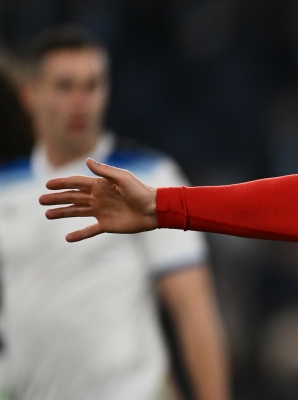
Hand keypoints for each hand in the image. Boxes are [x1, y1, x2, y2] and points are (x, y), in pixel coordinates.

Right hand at [39, 158, 157, 241]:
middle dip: (56, 198)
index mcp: (100, 186)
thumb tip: (86, 161)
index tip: (47, 184)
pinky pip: (90, 230)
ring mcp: (101, 212)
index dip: (62, 183)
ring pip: (77, 212)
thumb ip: (104, 171)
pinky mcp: (107, 225)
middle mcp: (98, 198)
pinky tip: (68, 238)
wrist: (155, 210)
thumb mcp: (123, 178)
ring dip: (62, 213)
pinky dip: (79, 234)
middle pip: (72, 197)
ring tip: (47, 214)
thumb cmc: (141, 191)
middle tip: (40, 200)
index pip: (76, 183)